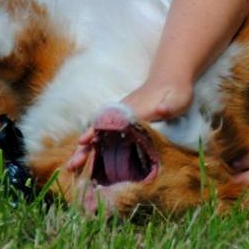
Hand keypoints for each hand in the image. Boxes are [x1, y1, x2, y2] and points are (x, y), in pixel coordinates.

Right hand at [65, 79, 192, 170]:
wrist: (171, 80)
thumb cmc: (176, 93)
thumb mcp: (177, 100)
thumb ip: (169, 107)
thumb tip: (162, 109)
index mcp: (133, 111)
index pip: (109, 122)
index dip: (96, 132)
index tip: (83, 142)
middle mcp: (122, 115)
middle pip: (98, 131)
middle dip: (84, 148)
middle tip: (71, 166)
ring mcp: (120, 120)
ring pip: (99, 137)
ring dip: (86, 151)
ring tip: (71, 168)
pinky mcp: (123, 125)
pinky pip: (105, 138)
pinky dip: (95, 150)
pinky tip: (89, 164)